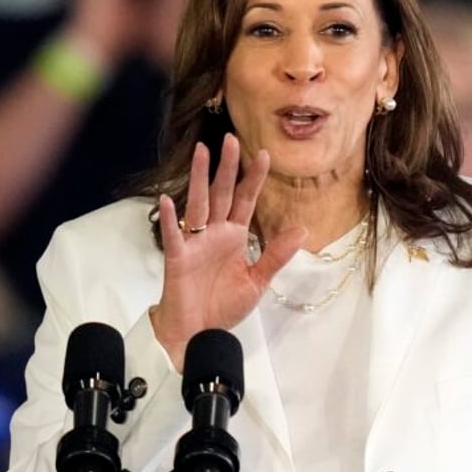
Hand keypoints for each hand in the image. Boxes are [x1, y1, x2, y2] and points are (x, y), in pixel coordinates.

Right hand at [151, 134, 305, 371]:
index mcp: (235, 236)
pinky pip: (175, 235)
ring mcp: (195, 242)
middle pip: (222, 193)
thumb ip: (276, 255)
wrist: (198, 332)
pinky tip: (169, 200)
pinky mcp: (179, 257)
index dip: (254, 178)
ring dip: (199, 178)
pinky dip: (172, 219)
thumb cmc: (223, 305)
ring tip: (202, 153)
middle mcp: (215, 233)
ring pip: (199, 204)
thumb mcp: (257, 281)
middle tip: (231, 139)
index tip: (265, 154)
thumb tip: (303, 229)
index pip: (246, 200)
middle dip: (227, 167)